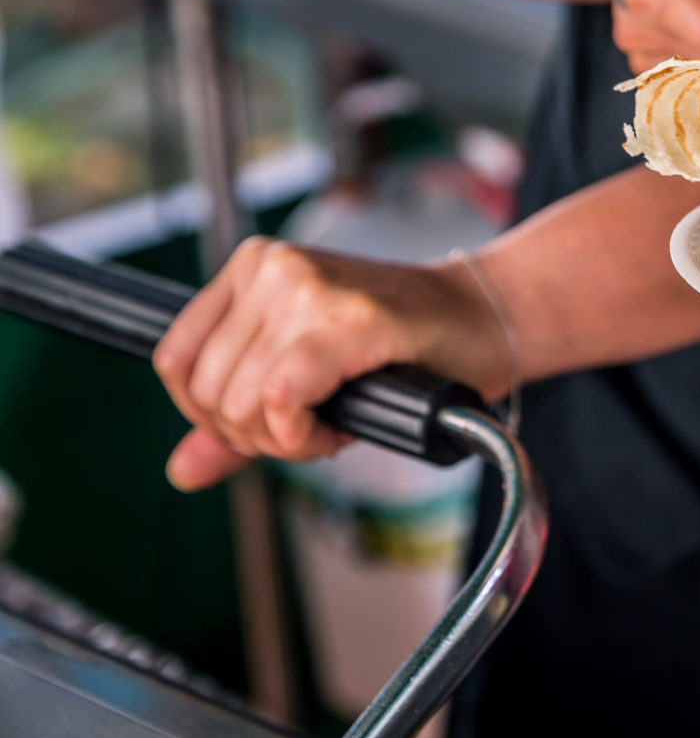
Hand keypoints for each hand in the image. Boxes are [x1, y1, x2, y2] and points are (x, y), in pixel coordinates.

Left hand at [151, 238, 513, 490]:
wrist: (486, 317)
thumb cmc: (404, 343)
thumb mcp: (306, 371)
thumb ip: (239, 418)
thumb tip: (181, 471)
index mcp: (253, 267)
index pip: (175, 359)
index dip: (208, 415)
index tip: (260, 423)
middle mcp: (272, 268)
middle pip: (206, 390)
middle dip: (253, 436)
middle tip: (308, 431)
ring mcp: (307, 287)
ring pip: (240, 402)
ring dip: (284, 440)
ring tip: (329, 426)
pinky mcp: (348, 318)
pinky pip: (282, 399)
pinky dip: (303, 436)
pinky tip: (336, 430)